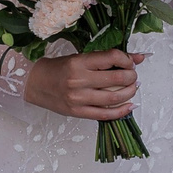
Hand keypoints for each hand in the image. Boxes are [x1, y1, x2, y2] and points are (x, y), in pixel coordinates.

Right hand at [25, 50, 146, 121]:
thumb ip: (106, 59)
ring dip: (129, 92)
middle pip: (117, 78)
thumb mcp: (79, 58)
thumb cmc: (57, 69)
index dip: (127, 59)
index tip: (130, 62)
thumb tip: (137, 57)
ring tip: (132, 88)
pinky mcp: (78, 112)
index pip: (112, 57)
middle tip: (132, 75)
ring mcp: (78, 98)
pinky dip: (121, 111)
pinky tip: (129, 106)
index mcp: (79, 62)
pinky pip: (105, 114)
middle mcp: (79, 80)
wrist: (34, 84)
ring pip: (114, 98)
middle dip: (131, 76)